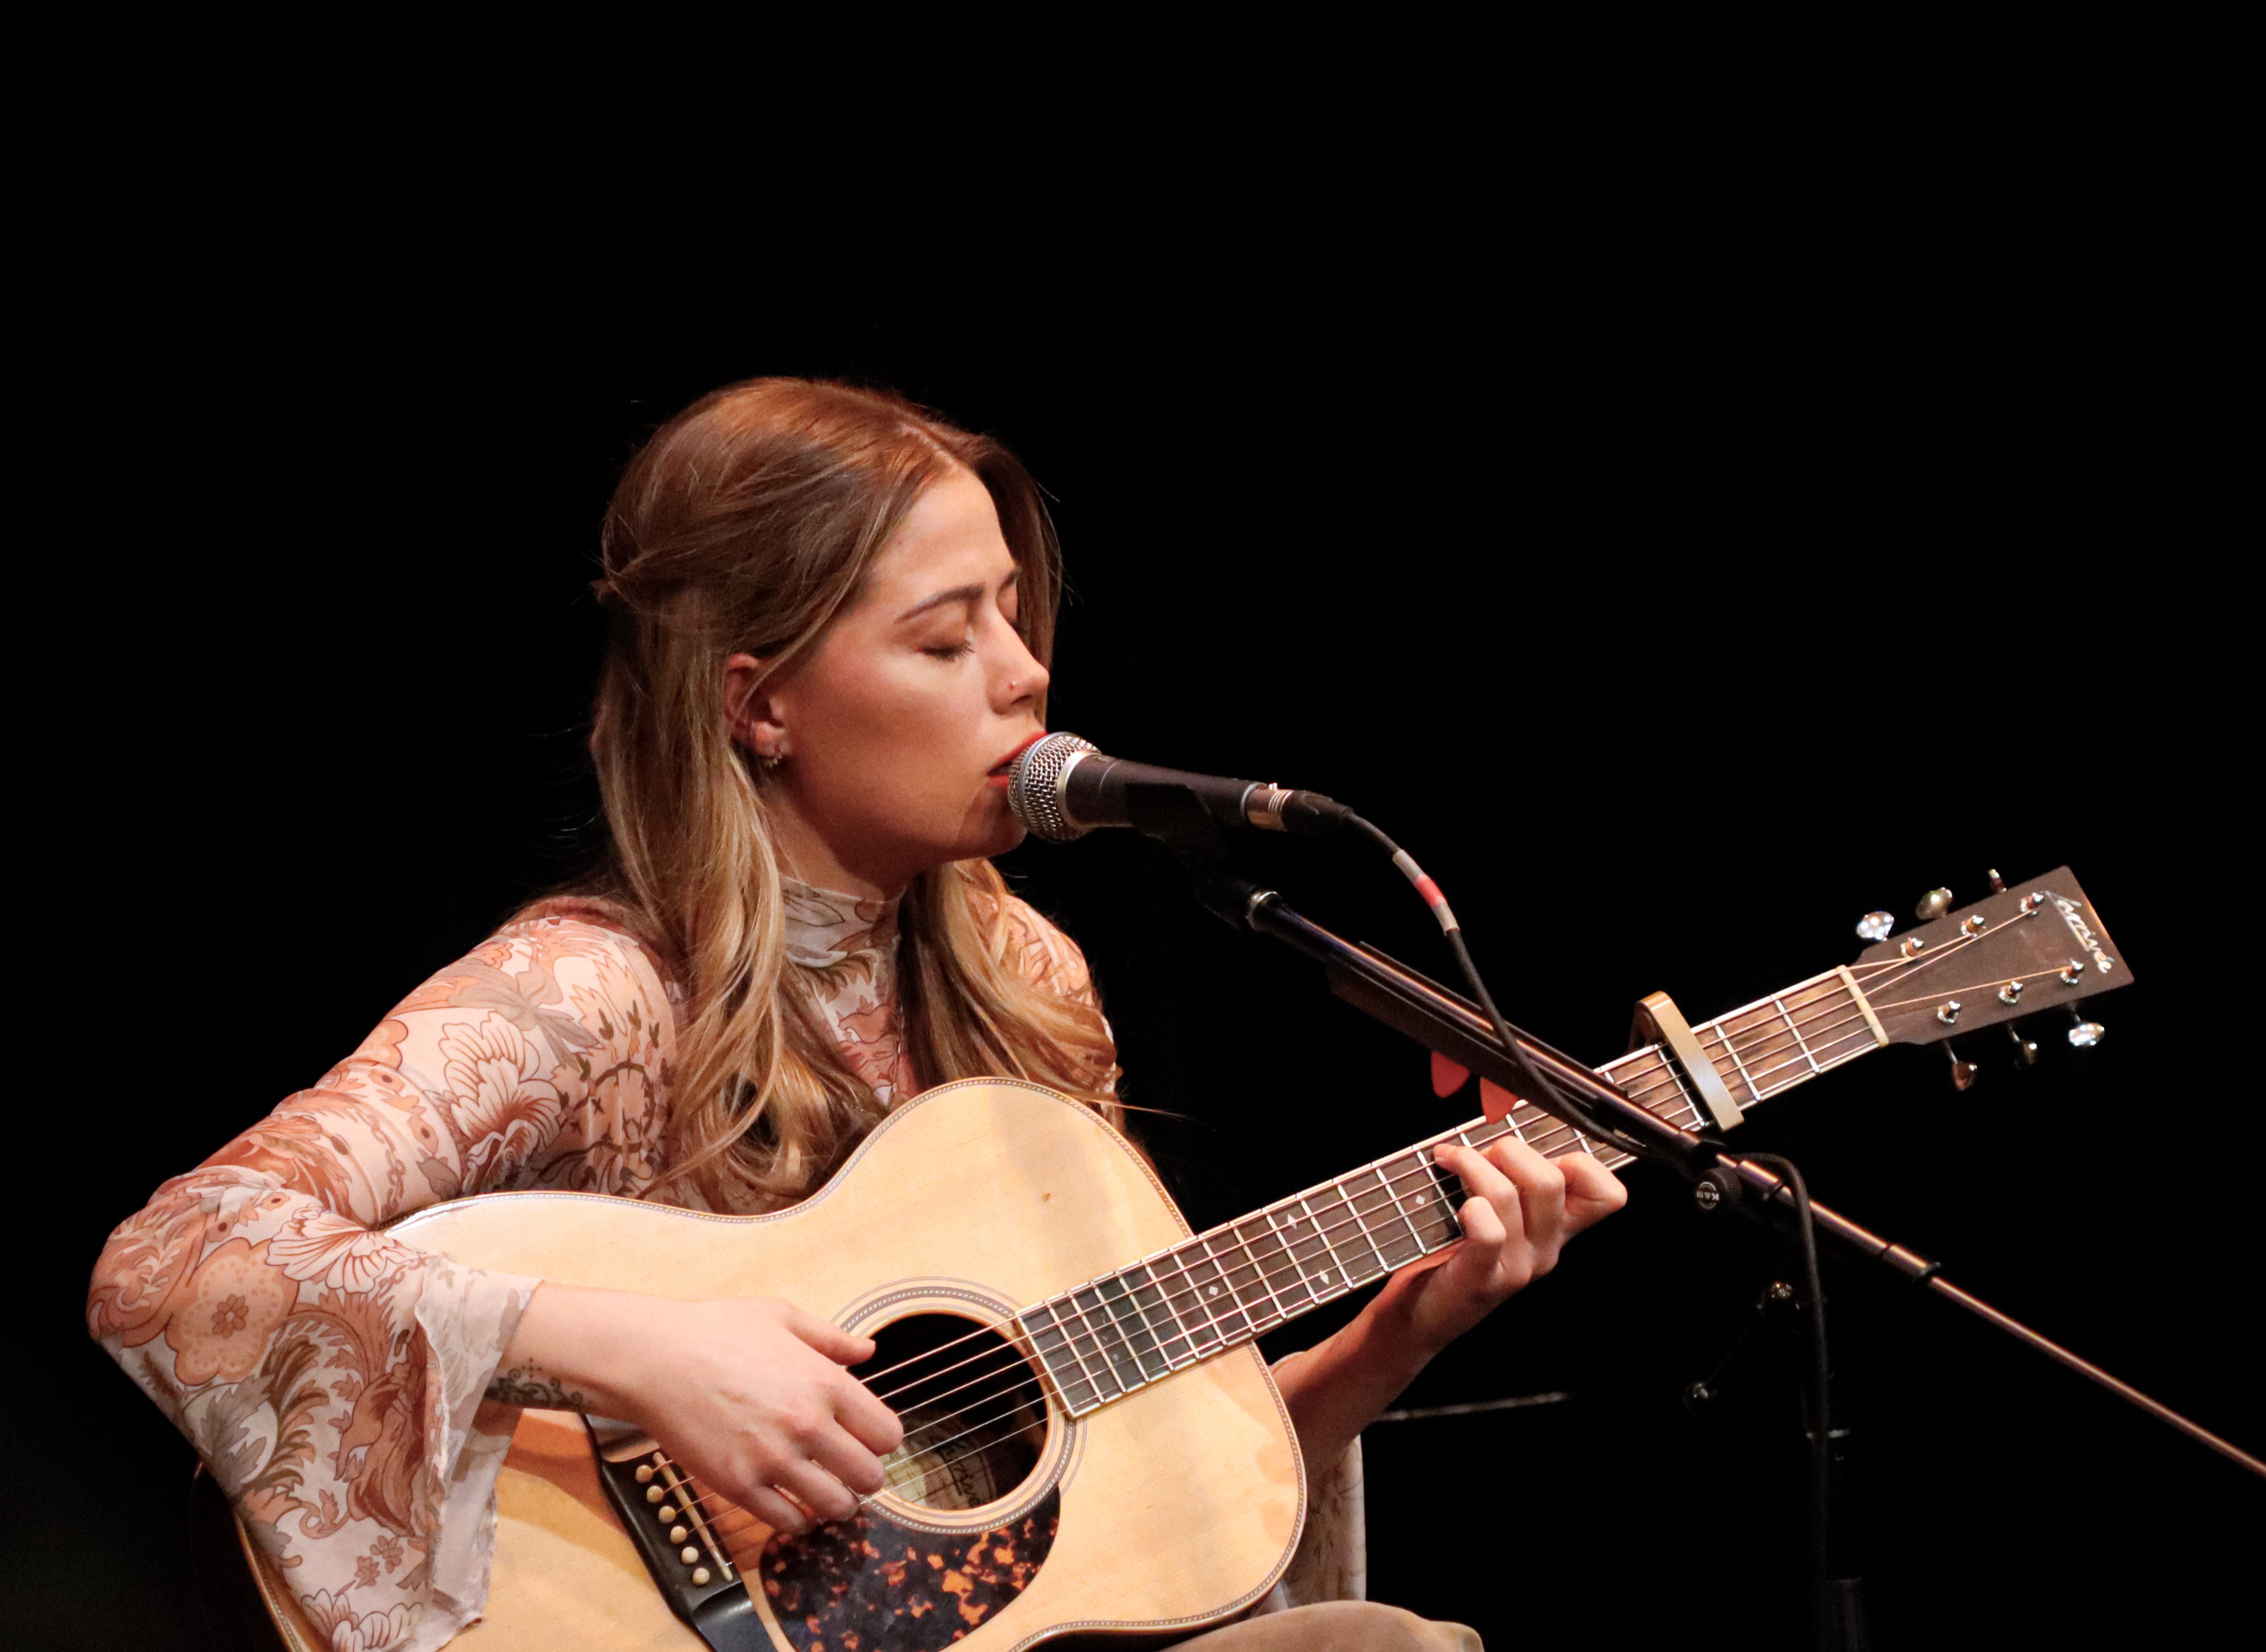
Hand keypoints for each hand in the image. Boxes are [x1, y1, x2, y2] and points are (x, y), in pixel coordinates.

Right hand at [499, 1287, 904, 1535]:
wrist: (654, 1357)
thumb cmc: (715, 1330)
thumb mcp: (782, 1317)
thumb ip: (831, 1338)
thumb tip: (869, 1351)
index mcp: (826, 1382)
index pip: (887, 1434)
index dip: (882, 1442)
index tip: (869, 1441)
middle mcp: (807, 1424)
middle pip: (870, 1477)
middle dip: (866, 1478)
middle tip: (850, 1473)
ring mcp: (772, 1459)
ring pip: (834, 1506)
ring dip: (836, 1504)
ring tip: (827, 1495)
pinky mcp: (738, 1485)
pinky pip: (787, 1521)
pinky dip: (797, 1521)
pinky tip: (793, 1508)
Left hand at [1374, 1138, 1627, 1355]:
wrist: (1423, 1314)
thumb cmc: (1455, 1252)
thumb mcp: (1501, 1214)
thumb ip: (1516, 1177)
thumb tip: (1503, 1122)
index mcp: (1559, 1229)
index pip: (1609, 1195)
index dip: (1583, 1162)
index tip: (1539, 1154)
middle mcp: (1547, 1248)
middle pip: (1552, 1179)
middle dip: (1510, 1150)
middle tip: (1480, 1156)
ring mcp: (1520, 1266)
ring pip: (1509, 1194)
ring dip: (1472, 1164)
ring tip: (1451, 1161)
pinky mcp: (1485, 1279)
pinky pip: (1488, 1229)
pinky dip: (1469, 1206)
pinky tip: (1455, 1205)